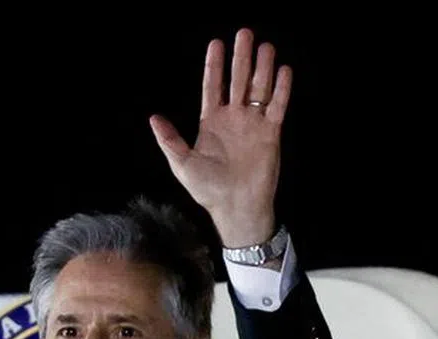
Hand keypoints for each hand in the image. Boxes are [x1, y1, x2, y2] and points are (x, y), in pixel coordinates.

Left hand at [149, 28, 291, 247]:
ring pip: (259, 88)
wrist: (236, 207)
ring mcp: (253, 124)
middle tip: (245, 33)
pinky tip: (284, 70)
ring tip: (265, 46)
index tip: (216, 42)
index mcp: (211, 122)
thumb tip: (153, 118)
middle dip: (241, 57)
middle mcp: (234, 118)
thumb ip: (169, 140)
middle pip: (238, 80)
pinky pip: (277, 106)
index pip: (213, 86)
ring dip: (262, 67)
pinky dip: (281, 89)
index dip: (214, 65)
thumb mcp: (182, 164)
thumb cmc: (207, 189)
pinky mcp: (271, 133)